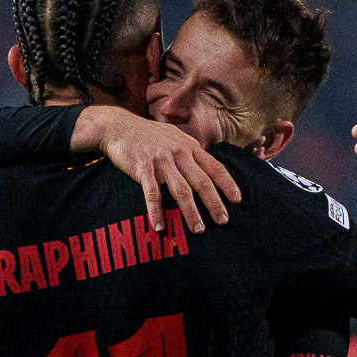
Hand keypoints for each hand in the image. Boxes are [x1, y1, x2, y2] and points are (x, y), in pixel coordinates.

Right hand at [79, 105, 238, 230]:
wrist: (119, 126)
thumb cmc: (148, 135)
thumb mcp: (174, 137)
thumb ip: (190, 151)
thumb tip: (206, 166)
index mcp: (189, 146)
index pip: (214, 166)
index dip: (227, 184)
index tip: (237, 200)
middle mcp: (179, 152)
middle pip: (201, 181)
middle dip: (214, 203)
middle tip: (223, 221)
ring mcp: (161, 160)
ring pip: (180, 190)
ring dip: (190, 212)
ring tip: (198, 230)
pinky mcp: (143, 168)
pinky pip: (152, 194)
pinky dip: (156, 212)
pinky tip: (159, 227)